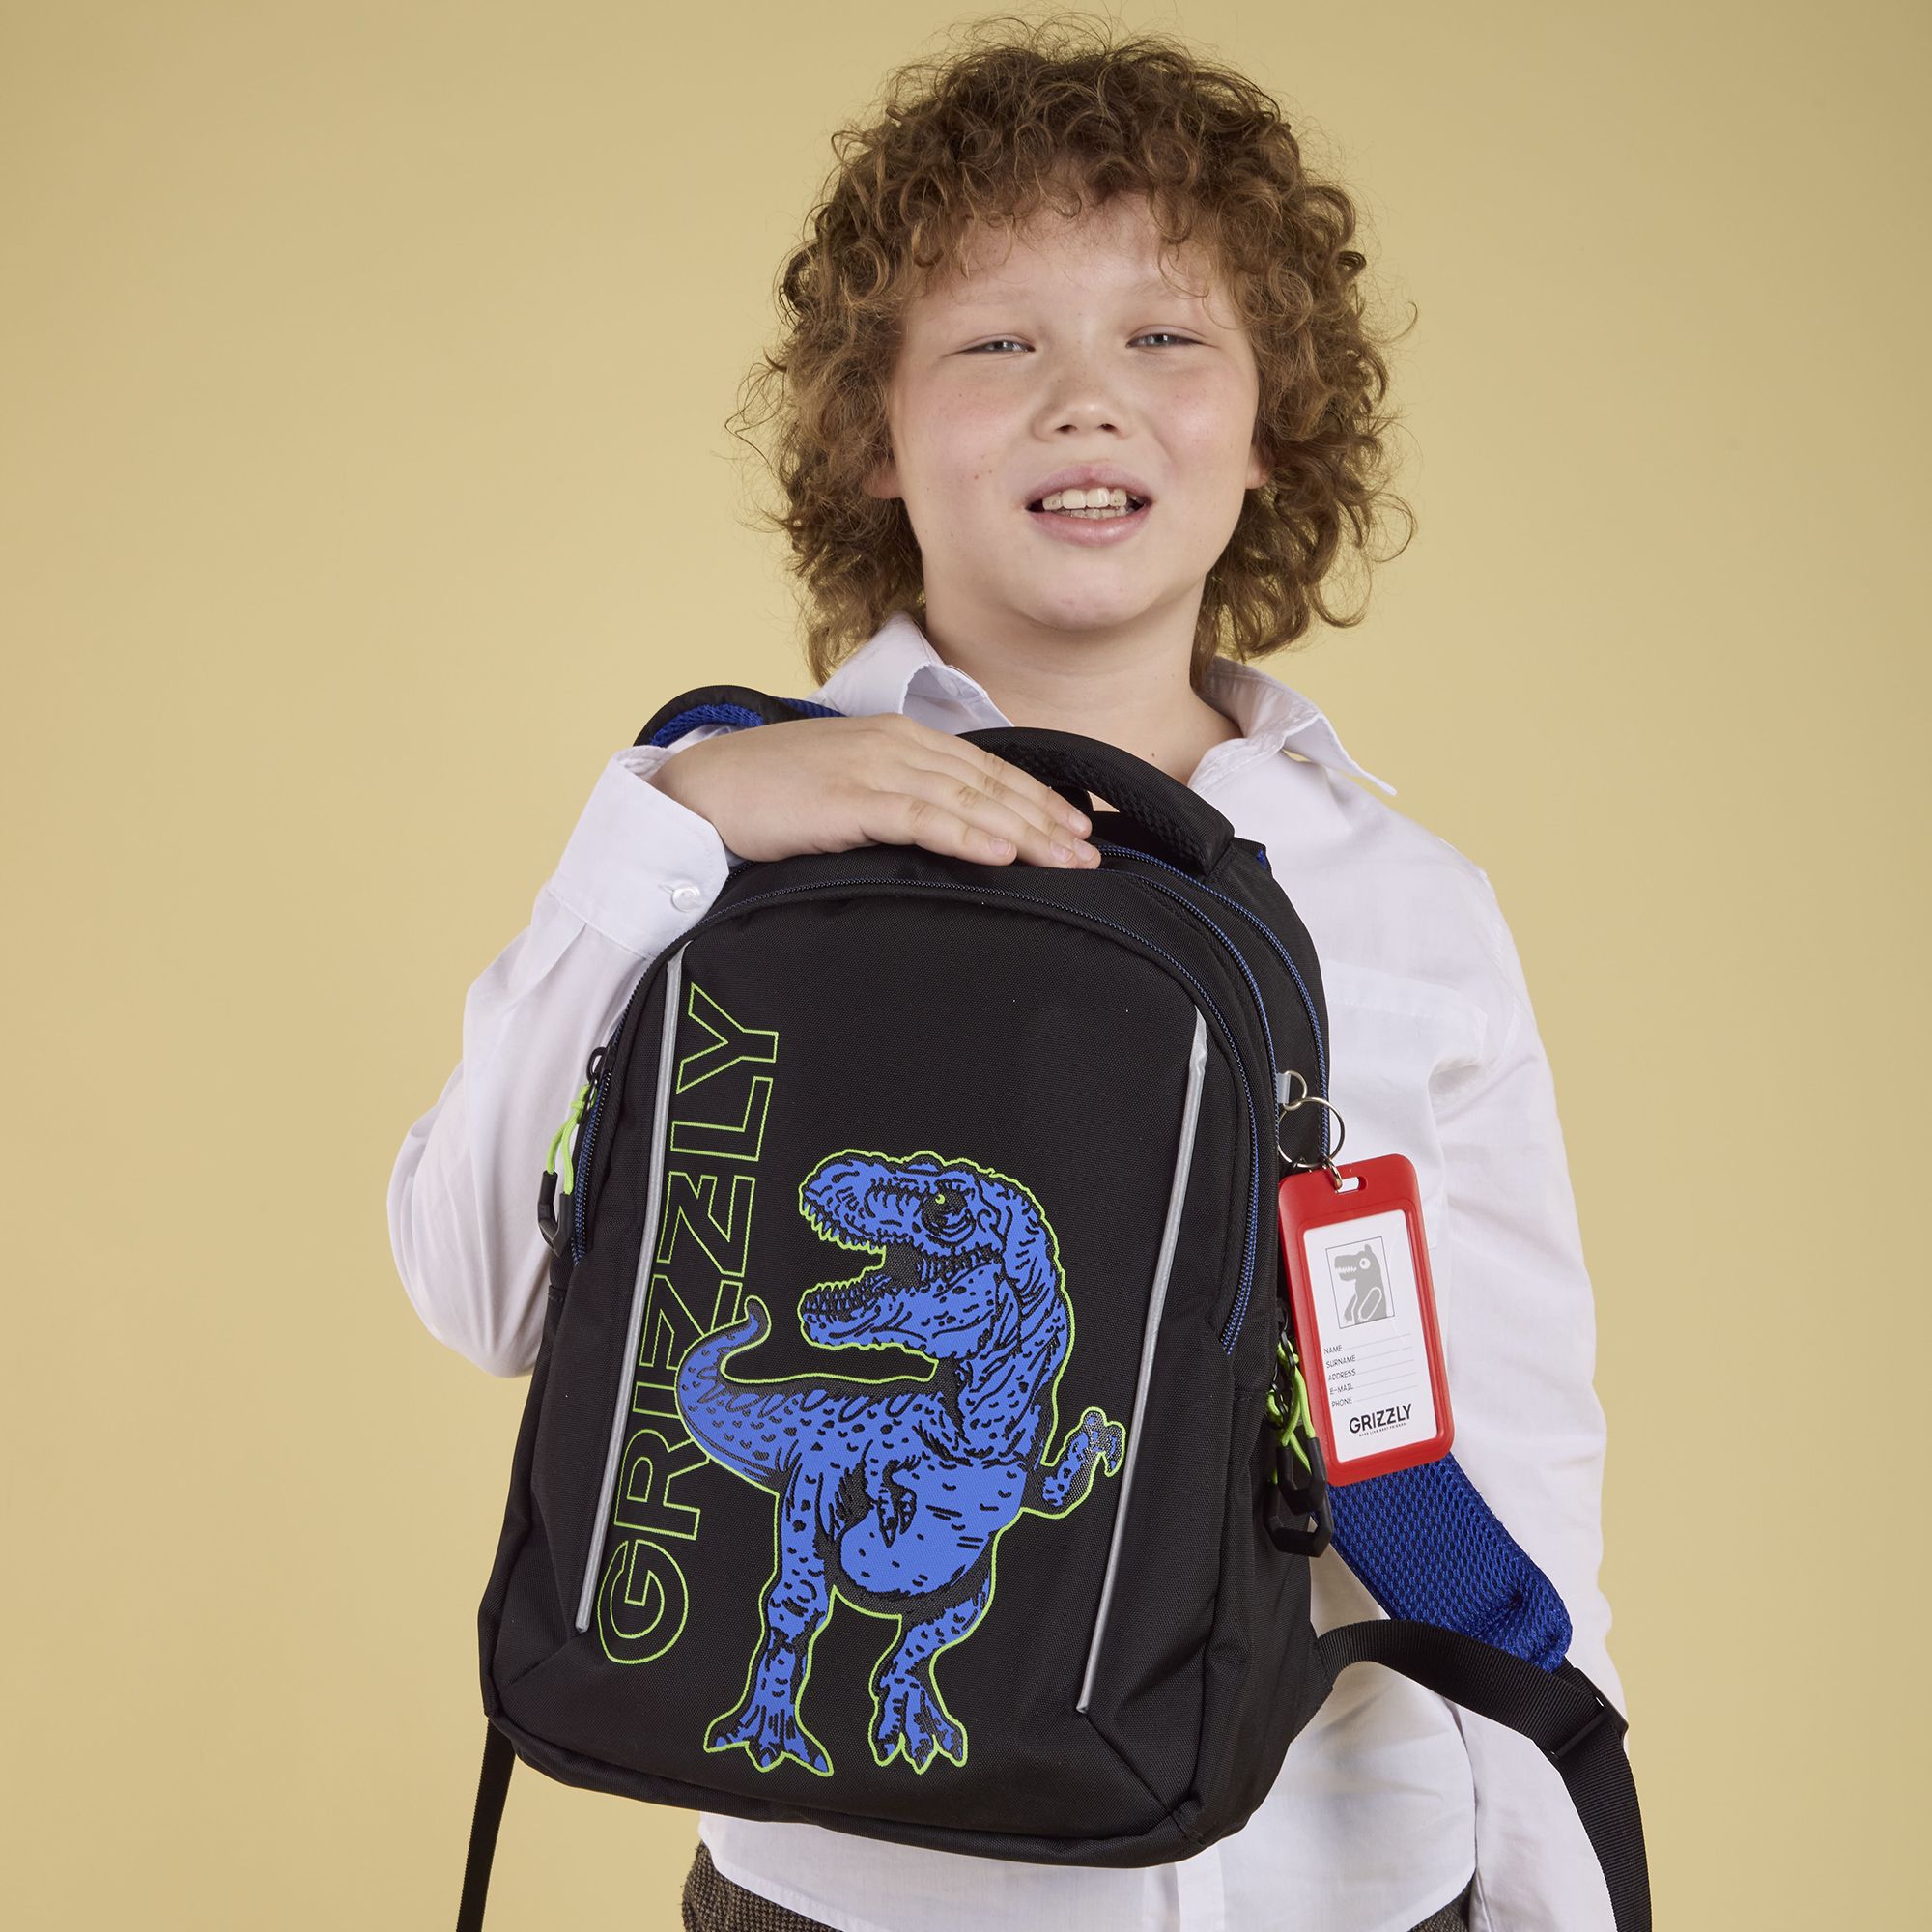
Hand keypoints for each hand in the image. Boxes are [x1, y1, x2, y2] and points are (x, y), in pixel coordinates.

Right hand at [647, 714, 1101, 868]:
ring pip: (967, 799)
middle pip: (989, 784)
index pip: (987, 769)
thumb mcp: (848, 789)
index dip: (1038, 799)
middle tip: (1093, 855)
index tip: (1080, 830)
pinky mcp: (848, 799)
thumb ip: (898, 802)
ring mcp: (873, 768)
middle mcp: (896, 744)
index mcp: (900, 738)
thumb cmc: (771, 797)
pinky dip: (966, 832)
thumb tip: (949, 837)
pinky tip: (1001, 852)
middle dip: (1046, 820)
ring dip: (1023, 831)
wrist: (703, 789)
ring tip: (1066, 861)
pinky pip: (921, 816)